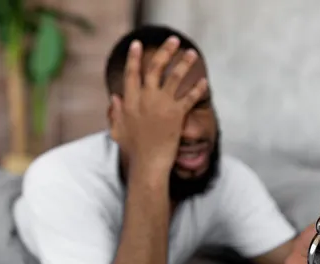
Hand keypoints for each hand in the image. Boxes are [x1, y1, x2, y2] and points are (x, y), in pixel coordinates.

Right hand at [110, 36, 208, 175]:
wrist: (148, 166)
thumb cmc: (133, 152)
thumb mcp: (118, 131)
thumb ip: (115, 112)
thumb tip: (115, 97)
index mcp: (129, 102)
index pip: (131, 74)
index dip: (134, 57)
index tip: (137, 44)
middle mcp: (145, 99)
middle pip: (155, 68)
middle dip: (165, 51)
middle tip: (173, 40)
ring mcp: (161, 106)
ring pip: (174, 77)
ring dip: (184, 63)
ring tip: (191, 53)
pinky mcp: (176, 115)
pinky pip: (189, 97)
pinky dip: (197, 89)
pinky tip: (204, 82)